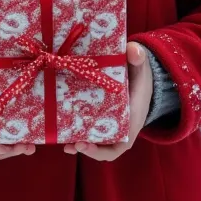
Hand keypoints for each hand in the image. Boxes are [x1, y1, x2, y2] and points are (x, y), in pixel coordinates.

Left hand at [63, 42, 152, 161]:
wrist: (137, 73)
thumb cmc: (138, 74)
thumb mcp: (140, 66)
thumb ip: (138, 57)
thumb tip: (134, 50)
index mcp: (131, 121)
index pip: (119, 145)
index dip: (103, 150)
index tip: (87, 145)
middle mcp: (119, 128)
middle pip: (103, 148)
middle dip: (88, 149)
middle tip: (73, 144)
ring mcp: (107, 124)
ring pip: (93, 141)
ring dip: (78, 145)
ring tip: (63, 144)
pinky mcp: (97, 117)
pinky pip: (87, 130)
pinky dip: (75, 132)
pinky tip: (60, 130)